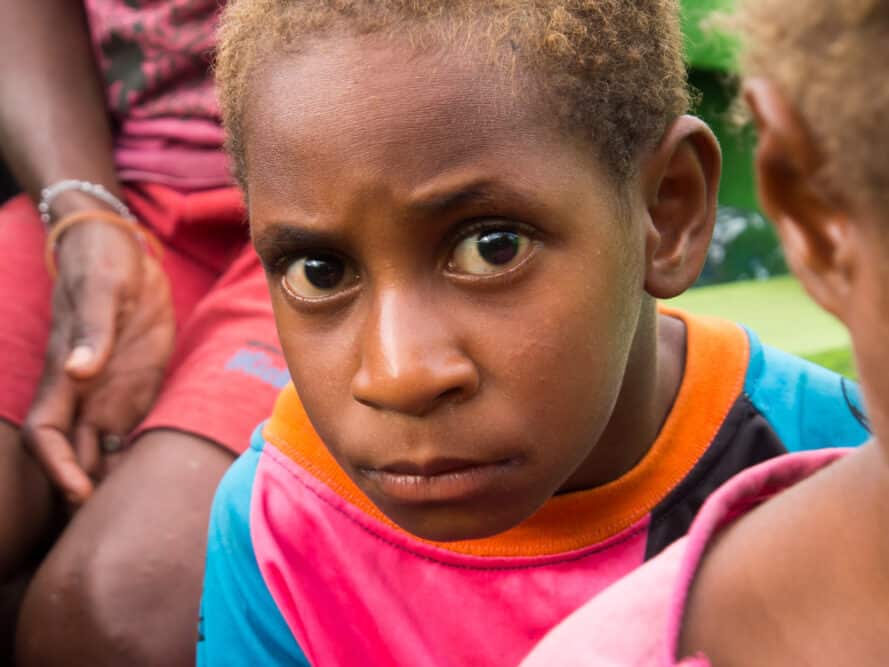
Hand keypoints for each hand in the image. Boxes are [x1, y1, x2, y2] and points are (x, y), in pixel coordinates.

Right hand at [22, 219, 174, 505]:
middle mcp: (83, 393)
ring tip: (137, 519)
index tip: (80, 492)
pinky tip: (155, 483)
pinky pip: (130, 432)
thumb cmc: (105, 264)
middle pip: (74, 455)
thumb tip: (79, 370)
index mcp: (66, 375)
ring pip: (101, 450)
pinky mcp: (136, 387)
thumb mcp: (103, 289)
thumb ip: (92, 331)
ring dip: (111, 482)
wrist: (123, 249)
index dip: (57, 467)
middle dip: (84, 492)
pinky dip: (134, 459)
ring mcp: (109, 392)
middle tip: (114, 530)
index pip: (45, 435)